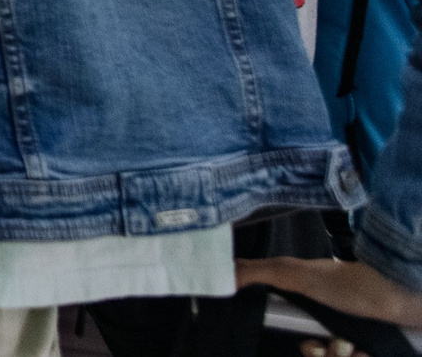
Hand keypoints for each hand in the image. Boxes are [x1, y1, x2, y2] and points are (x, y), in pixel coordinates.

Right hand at [237, 258, 421, 343]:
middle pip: (315, 352)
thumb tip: (218, 273)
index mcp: (310, 302)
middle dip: (320, 352)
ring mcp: (355, 337)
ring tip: (355, 347)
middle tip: (333, 344)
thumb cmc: (351, 284)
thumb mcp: (296, 274)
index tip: (303, 340)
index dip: (294, 339)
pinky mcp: (369, 349)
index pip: (291, 330)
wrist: (402, 299)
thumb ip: (257, 272)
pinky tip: (367, 351)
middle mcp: (333, 322)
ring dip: (342, 355)